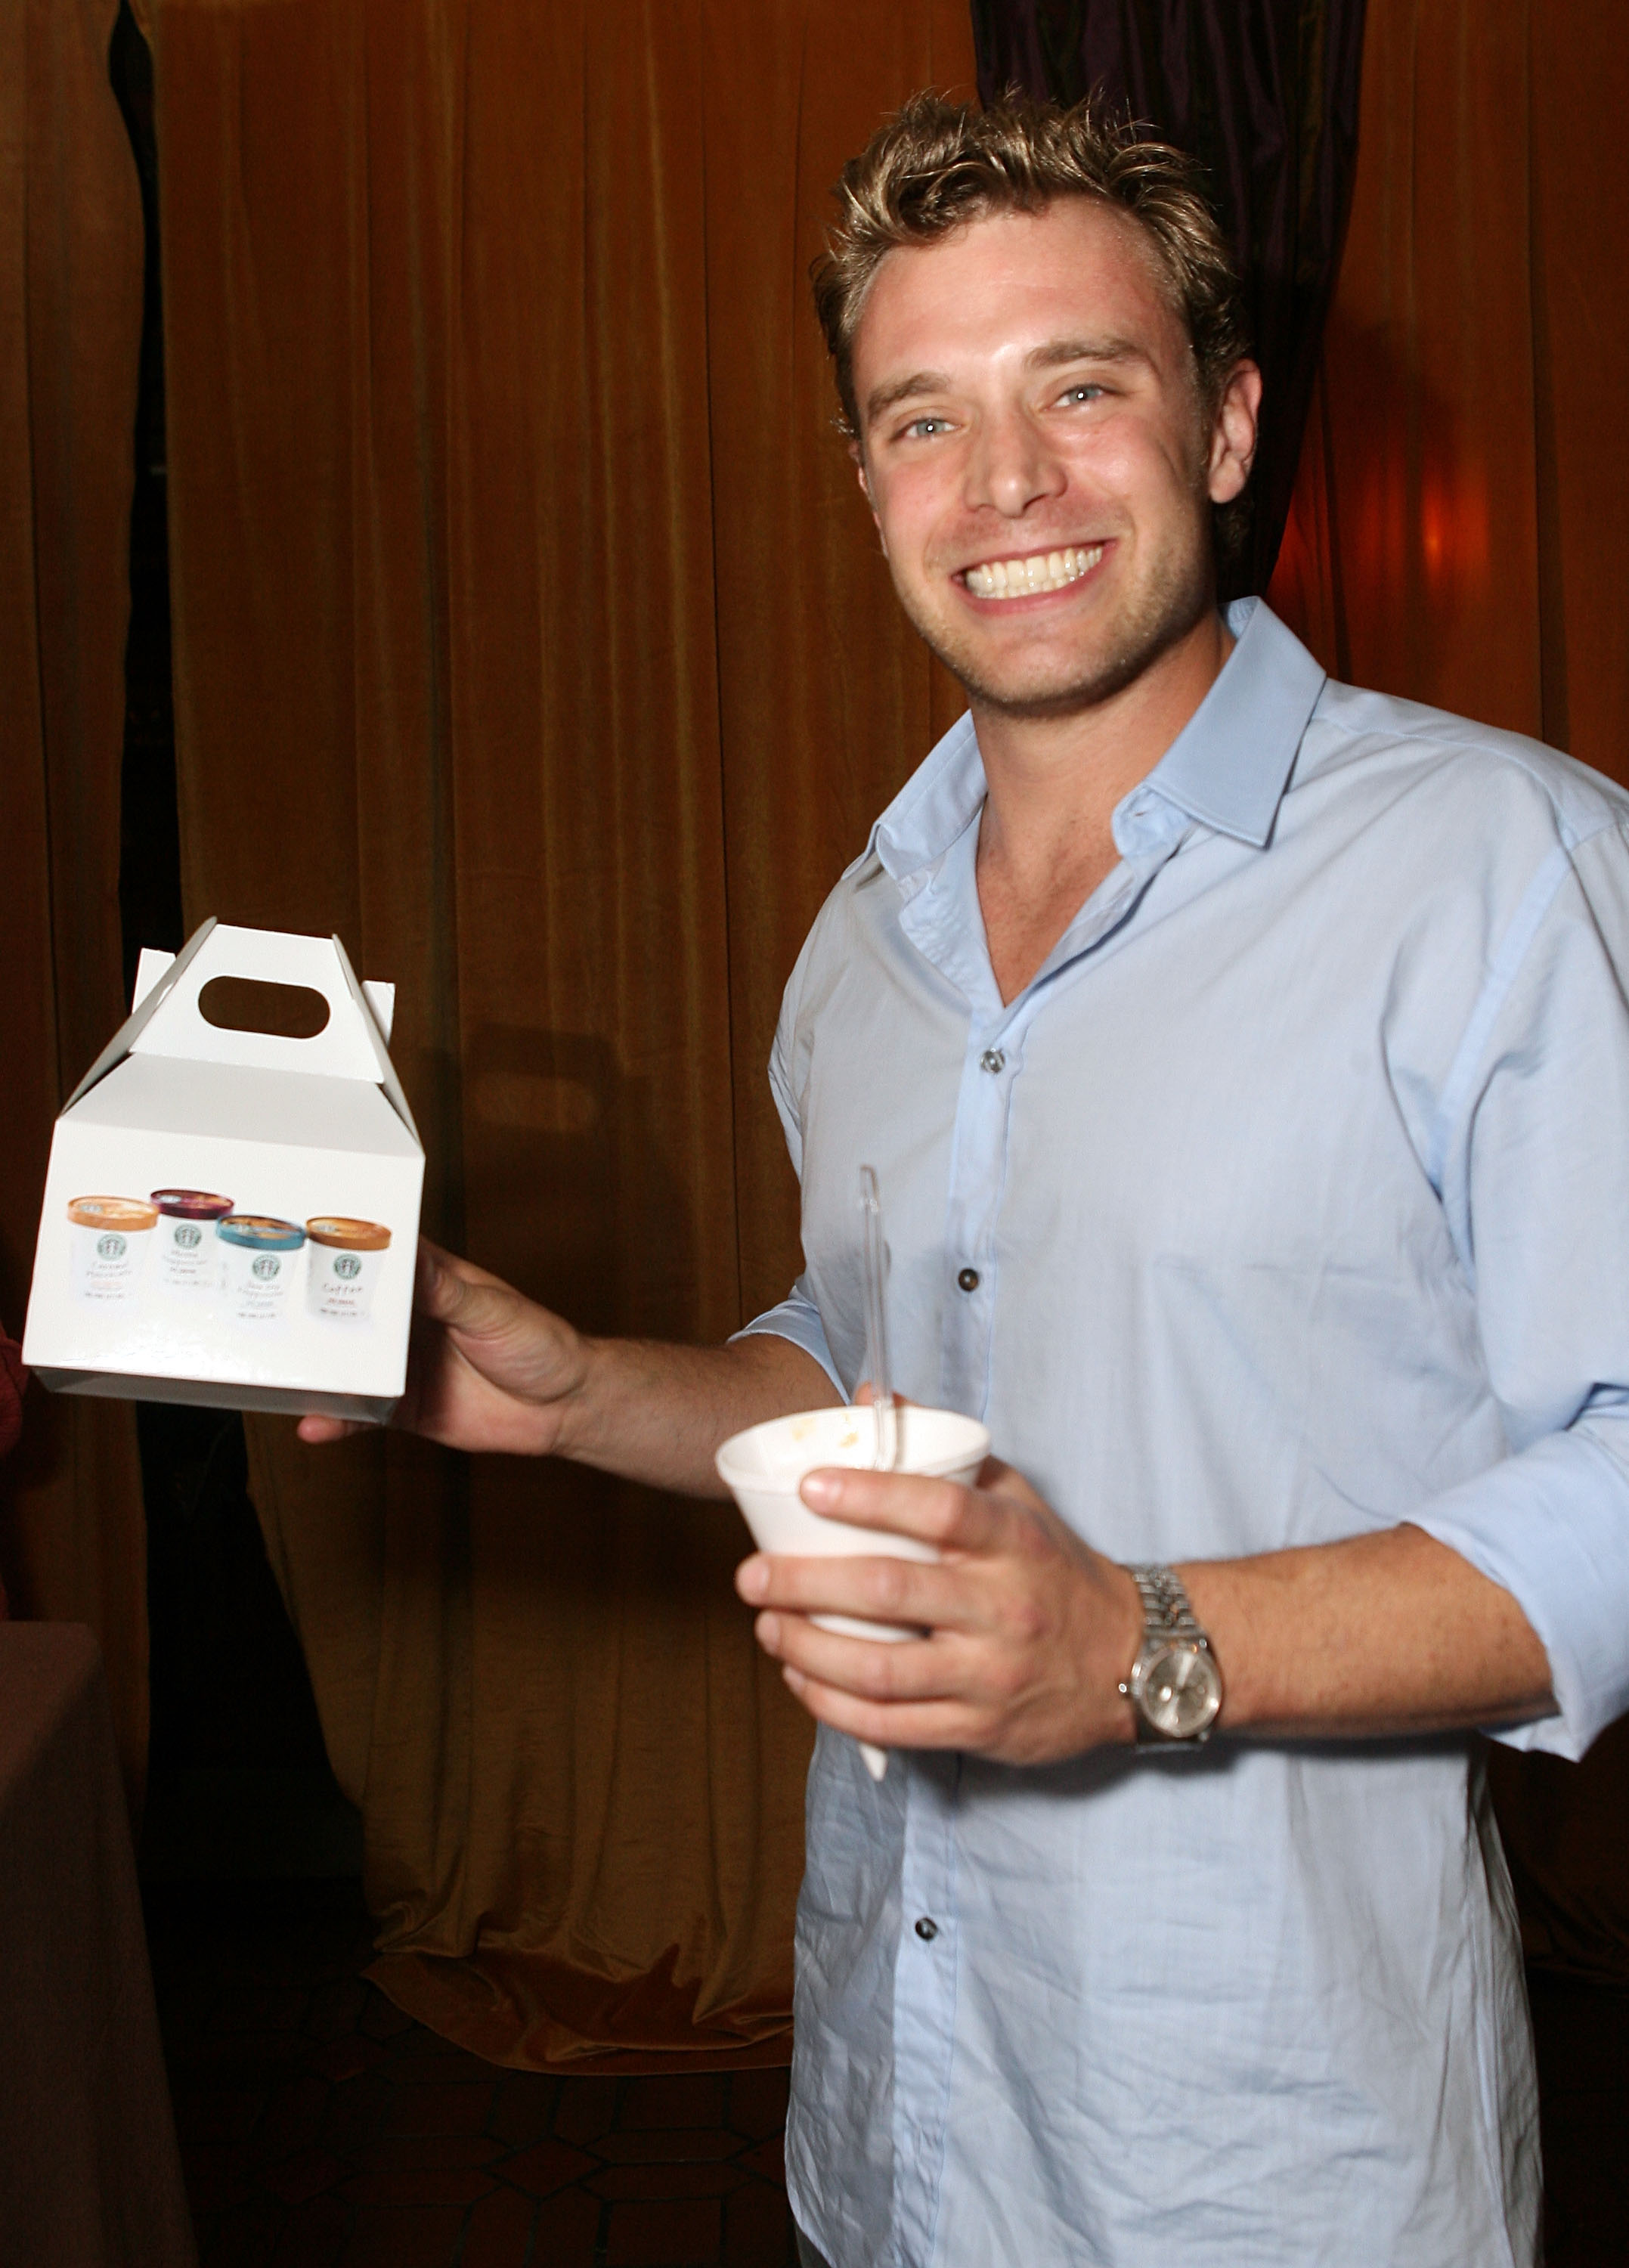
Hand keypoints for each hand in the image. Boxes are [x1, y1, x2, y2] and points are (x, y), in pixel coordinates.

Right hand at [296, 1238, 590, 1454]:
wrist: (564, 1408)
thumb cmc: (539, 1343)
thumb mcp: (491, 1310)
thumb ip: (446, 1291)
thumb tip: (410, 1259)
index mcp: (428, 1280)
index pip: (377, 1252)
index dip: (339, 1244)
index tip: (293, 1234)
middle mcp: (407, 1319)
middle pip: (347, 1309)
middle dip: (306, 1308)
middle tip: (259, 1306)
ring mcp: (400, 1364)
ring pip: (344, 1363)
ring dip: (312, 1367)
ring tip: (271, 1369)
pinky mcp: (402, 1407)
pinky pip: (359, 1414)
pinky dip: (335, 1420)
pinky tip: (312, 1425)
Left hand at [734, 1459, 1144, 1764]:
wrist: (1132, 1659)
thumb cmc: (1054, 1569)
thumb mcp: (1017, 1499)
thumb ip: (945, 1452)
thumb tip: (872, 1398)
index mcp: (1012, 1542)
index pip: (939, 1510)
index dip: (869, 1495)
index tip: (809, 1486)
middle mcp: (1003, 1608)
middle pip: (890, 1593)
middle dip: (805, 1583)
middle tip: (751, 1575)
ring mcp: (991, 1674)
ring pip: (881, 1669)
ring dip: (808, 1649)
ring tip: (767, 1627)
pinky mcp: (980, 1729)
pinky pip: (891, 1724)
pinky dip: (833, 1704)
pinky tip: (801, 1679)